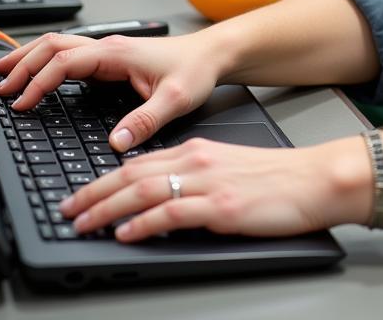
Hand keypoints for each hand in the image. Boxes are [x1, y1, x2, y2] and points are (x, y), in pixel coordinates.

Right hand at [0, 30, 226, 145]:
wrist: (212, 54)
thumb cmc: (196, 70)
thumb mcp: (175, 99)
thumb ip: (145, 120)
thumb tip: (116, 143)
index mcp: (117, 54)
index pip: (65, 62)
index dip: (39, 81)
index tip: (22, 103)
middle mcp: (109, 48)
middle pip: (53, 46)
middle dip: (22, 63)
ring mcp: (109, 51)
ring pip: (59, 45)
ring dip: (30, 58)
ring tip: (4, 74)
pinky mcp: (111, 59)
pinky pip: (70, 55)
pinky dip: (46, 61)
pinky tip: (38, 74)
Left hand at [59, 135, 365, 241]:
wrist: (314, 179)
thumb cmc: (278, 179)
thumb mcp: (229, 170)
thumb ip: (195, 178)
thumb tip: (162, 198)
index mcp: (199, 150)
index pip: (140, 163)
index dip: (104, 179)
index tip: (82, 195)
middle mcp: (198, 161)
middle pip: (133, 174)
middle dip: (94, 193)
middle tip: (68, 210)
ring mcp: (209, 183)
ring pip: (145, 190)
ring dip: (107, 208)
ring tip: (83, 223)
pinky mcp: (221, 205)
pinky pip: (172, 212)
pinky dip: (144, 223)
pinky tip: (126, 233)